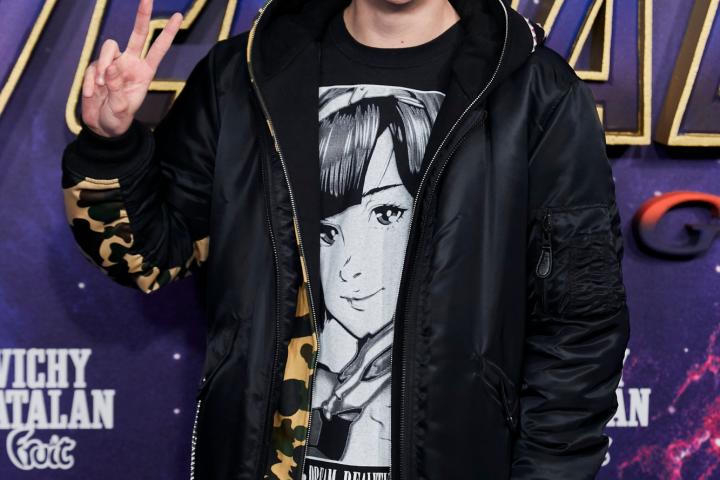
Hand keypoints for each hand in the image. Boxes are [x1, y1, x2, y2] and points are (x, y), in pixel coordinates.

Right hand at [81, 0, 182, 137]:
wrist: (101, 127)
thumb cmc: (117, 119)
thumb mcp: (121, 108)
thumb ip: (117, 88)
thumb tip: (111, 68)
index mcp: (144, 72)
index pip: (158, 49)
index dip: (168, 33)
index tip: (178, 16)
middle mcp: (130, 63)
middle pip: (137, 35)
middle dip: (143, 16)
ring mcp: (112, 64)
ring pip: (108, 48)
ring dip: (103, 66)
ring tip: (102, 87)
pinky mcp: (96, 67)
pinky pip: (93, 66)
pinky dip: (91, 81)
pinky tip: (92, 94)